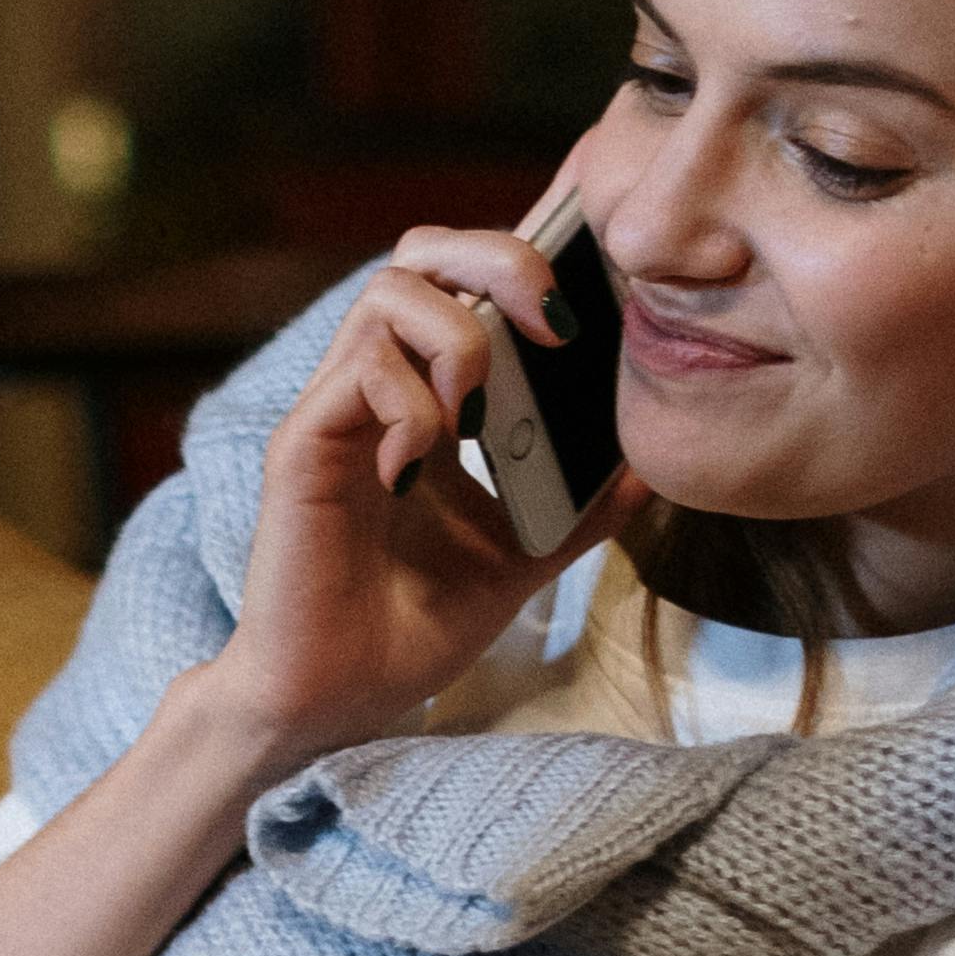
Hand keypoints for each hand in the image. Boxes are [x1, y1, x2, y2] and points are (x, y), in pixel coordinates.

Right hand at [216, 231, 592, 770]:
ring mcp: (336, 412)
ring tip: (477, 421)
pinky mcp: (303, 446)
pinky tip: (414, 475)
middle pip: (421, 251)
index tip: (584, 308)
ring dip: (458, 340)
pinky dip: (411, 408)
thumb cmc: (407, 630)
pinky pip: (361, 373)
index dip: (522, 264)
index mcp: (425, 401)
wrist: (334, 704)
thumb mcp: (521, 561)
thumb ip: (579, 510)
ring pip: (390, 293)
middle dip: (498, 259)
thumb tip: (651, 468)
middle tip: (552, 326)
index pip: (464, 283)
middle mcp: (376, 390)